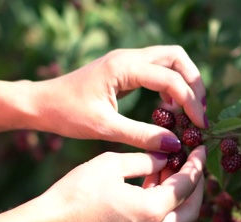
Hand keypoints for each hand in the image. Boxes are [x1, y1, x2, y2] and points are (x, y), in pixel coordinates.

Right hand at [14, 146, 205, 221]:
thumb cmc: (76, 192)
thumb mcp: (112, 164)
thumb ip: (145, 159)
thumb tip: (164, 156)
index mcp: (152, 211)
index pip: (187, 186)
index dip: (196, 165)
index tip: (201, 148)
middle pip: (191, 211)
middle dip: (196, 186)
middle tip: (193, 162)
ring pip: (175, 220)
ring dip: (177, 195)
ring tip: (167, 166)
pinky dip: (161, 205)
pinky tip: (150, 183)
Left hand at [28, 46, 206, 151]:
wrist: (41, 103)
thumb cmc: (67, 114)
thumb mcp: (105, 129)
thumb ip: (141, 136)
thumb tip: (175, 145)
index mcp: (123, 67)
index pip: (170, 79)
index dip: (190, 102)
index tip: (200, 126)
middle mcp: (128, 57)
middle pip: (177, 58)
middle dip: (193, 83)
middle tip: (198, 113)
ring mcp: (126, 60)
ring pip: (169, 60)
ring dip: (183, 83)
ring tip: (185, 113)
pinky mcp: (124, 69)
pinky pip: (156, 70)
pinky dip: (168, 86)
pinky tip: (166, 110)